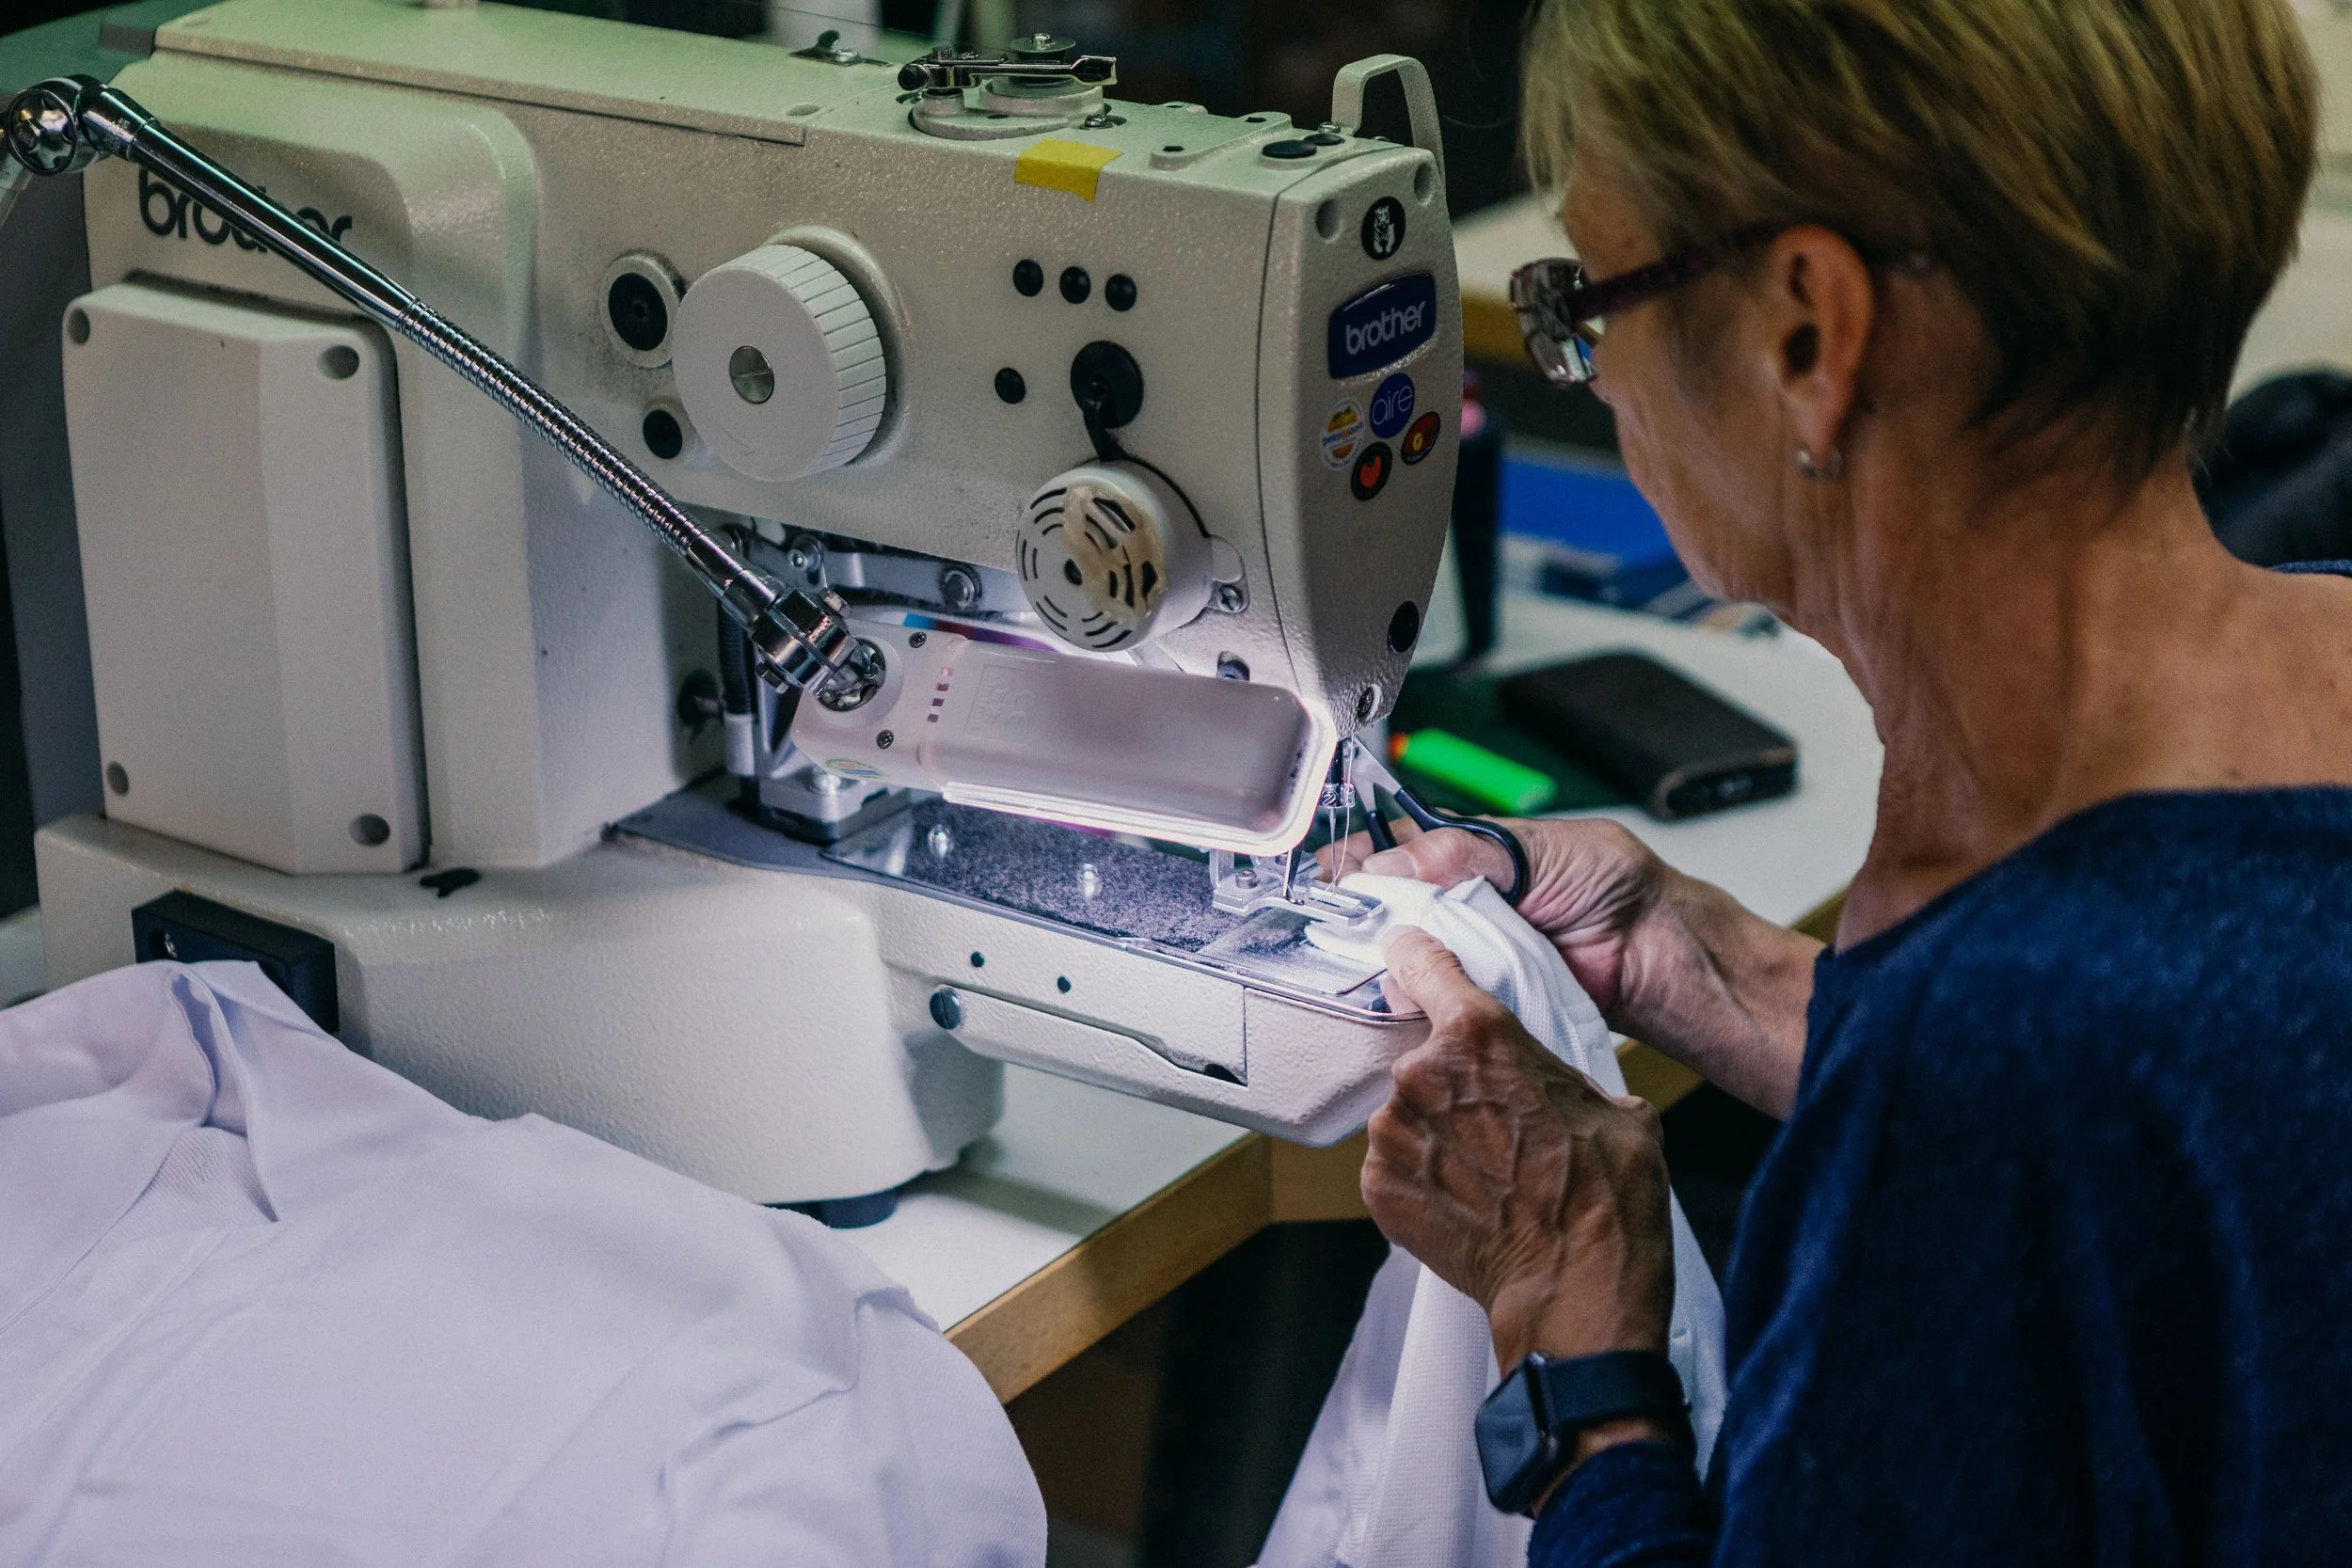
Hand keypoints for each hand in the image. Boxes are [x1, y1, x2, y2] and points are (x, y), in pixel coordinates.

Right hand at [1323, 816, 1666, 1018]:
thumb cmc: (1611, 884)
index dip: (1358, 858)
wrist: (1654, 949)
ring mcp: (1466, 950)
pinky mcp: (1479, 993)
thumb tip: (1393, 863)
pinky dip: (1420, 994)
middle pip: (1387, 906)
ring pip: (1405, 953)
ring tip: (1382, 956)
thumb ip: (1466, 852)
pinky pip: (1436, 994)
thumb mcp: (1539, 849)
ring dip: (1389, 957)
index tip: (1330, 873)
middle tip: (1344, 921)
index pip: (1394, 849)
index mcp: (1466, 852)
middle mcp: (1458, 902)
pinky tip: (1408, 991)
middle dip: (1362, 914)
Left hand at [1363, 928, 1675, 1371]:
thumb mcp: (1615, 1109)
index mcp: (1480, 1035)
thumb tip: (1547, 1082)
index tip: (1409, 953)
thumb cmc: (1606, 1199)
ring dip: (1438, 1129)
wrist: (1576, 1293)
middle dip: (1454, 1077)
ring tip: (1488, 1170)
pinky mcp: (1375, 1185)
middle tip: (1497, 1120)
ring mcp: (1390, 1132)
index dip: (1417, 955)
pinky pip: (1396, 1161)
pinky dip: (1422, 1173)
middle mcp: (1421, 1073)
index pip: (1422, 962)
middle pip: (1424, 1052)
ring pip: (1409, 1110)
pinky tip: (1465, 1198)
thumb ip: (1559, 1073)